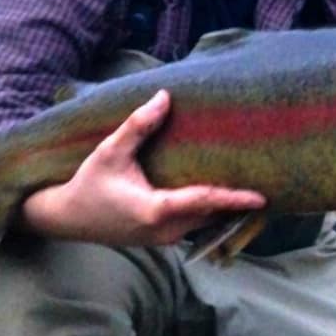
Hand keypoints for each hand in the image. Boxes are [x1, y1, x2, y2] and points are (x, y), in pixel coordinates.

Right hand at [20, 90, 266, 245]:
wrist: (66, 218)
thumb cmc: (88, 182)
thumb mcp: (110, 150)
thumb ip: (138, 125)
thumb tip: (165, 96)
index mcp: (155, 210)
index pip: (203, 202)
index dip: (234, 199)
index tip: (261, 197)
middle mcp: (164, 230)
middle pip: (211, 214)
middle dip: (237, 202)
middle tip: (269, 184)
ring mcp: (163, 239)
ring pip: (204, 223)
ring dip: (225, 208)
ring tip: (252, 189)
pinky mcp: (161, 238)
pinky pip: (195, 226)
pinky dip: (211, 212)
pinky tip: (224, 196)